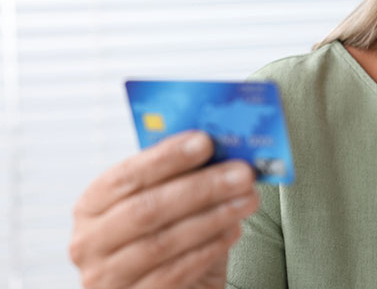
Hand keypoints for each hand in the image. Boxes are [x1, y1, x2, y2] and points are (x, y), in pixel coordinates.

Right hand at [68, 131, 260, 288]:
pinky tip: (232, 231)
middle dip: (201, 187)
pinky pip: (174, 274)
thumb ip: (180, 177)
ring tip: (246, 200)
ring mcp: (106, 278)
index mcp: (92, 206)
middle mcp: (90, 242)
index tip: (205, 141)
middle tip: (241, 173)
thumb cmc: (163, 238)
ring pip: (163, 242)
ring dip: (213, 217)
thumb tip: (218, 146)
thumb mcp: (163, 204)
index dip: (166, 157)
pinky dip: (208, 249)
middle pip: (147, 209)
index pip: (126, 176)